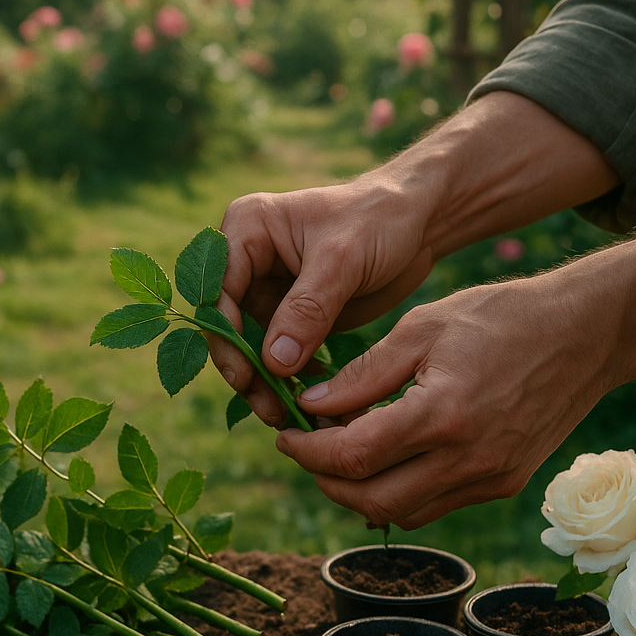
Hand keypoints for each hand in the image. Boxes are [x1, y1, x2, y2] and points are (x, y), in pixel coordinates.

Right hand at [211, 179, 435, 427]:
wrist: (417, 221)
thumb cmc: (379, 220)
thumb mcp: (342, 260)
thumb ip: (306, 310)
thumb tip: (272, 363)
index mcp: (246, 229)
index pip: (218, 291)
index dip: (226, 336)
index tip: (245, 376)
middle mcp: (246, 259)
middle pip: (226, 324)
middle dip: (242, 367)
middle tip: (266, 407)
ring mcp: (266, 288)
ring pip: (248, 345)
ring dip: (261, 381)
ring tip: (282, 415)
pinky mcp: (290, 313)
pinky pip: (276, 353)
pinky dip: (285, 379)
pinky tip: (300, 404)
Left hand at [277, 276, 614, 527]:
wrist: (587, 333)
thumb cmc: (501, 316)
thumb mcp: (421, 328)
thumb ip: (361, 374)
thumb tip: (309, 406)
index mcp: (441, 415)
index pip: (352, 457)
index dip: (308, 452)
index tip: (286, 434)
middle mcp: (467, 459)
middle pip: (371, 502)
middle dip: (326, 481)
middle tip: (305, 448)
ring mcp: (490, 478)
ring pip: (402, 513)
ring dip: (359, 492)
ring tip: (340, 451)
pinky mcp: (504, 483)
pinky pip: (435, 505)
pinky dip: (399, 491)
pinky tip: (385, 457)